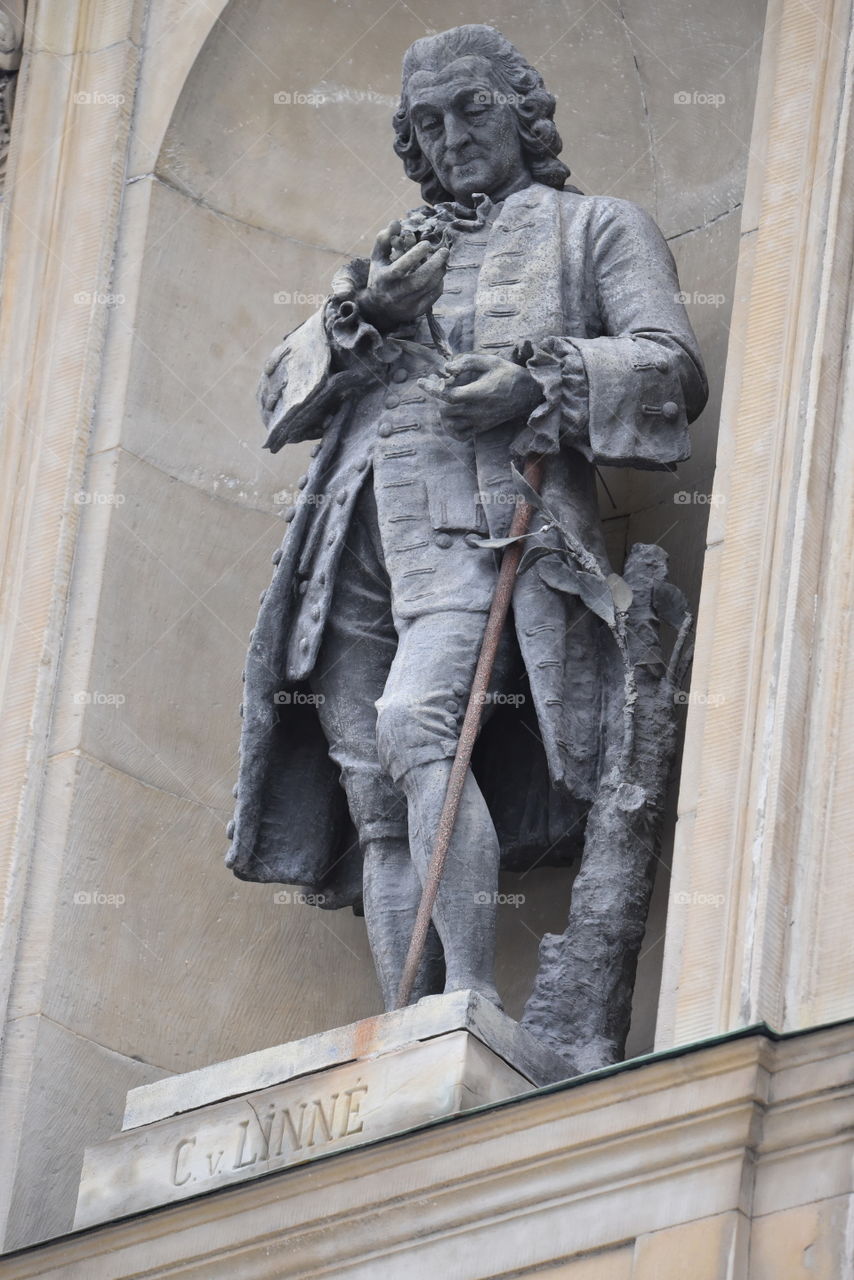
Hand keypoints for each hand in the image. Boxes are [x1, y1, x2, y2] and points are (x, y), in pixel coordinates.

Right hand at [357, 220, 449, 330]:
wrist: (378, 309)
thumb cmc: (380, 276)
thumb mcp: (377, 258)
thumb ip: (384, 239)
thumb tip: (396, 222)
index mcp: (384, 280)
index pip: (400, 268)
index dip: (414, 255)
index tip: (427, 244)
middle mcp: (395, 295)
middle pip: (419, 281)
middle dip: (434, 264)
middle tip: (444, 251)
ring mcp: (407, 305)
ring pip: (429, 288)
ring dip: (439, 272)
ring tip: (443, 259)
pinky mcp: (417, 311)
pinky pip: (433, 296)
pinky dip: (439, 282)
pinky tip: (439, 273)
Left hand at [419, 353, 543, 433]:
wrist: (528, 394)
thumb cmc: (508, 374)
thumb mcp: (490, 361)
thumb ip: (467, 362)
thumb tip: (447, 368)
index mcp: (478, 393)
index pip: (448, 395)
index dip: (432, 388)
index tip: (422, 381)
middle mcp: (477, 410)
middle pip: (445, 410)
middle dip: (437, 397)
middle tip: (436, 384)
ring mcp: (479, 422)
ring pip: (450, 424)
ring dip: (442, 411)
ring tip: (444, 398)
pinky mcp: (481, 428)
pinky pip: (460, 435)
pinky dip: (450, 428)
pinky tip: (451, 416)